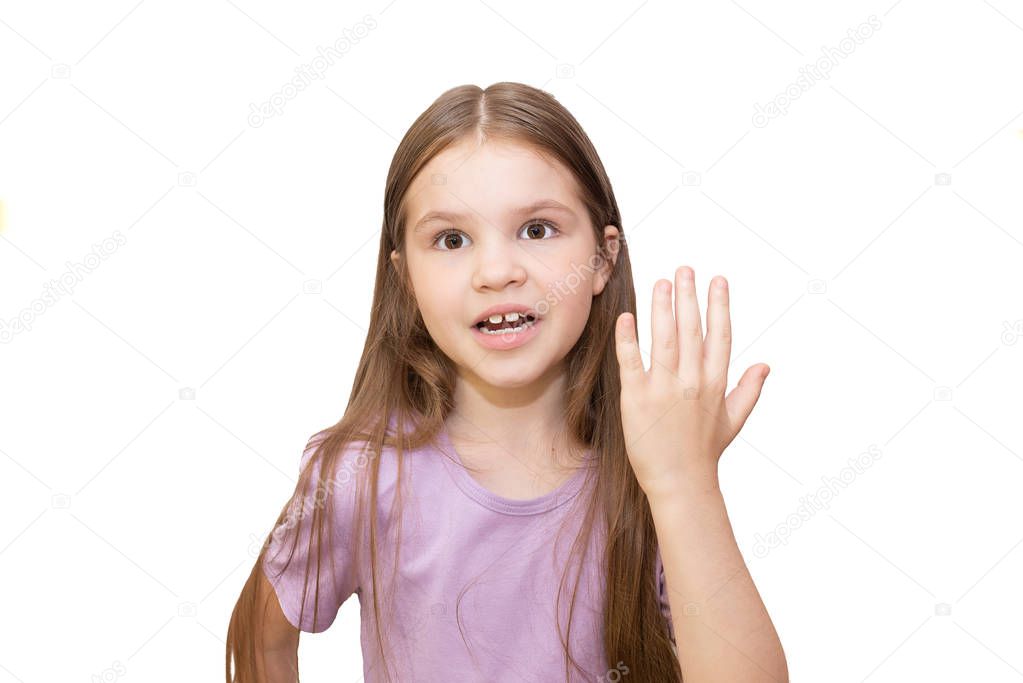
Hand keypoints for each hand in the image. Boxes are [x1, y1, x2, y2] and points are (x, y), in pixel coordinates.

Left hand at [613, 266, 769, 502]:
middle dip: (689, 297)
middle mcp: (692, 382)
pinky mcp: (637, 399)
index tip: (718, 279)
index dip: (719, 306)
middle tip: (684, 269)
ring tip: (661, 282)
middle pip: (691, 330)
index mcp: (715, 384)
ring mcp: (664, 389)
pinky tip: (626, 317)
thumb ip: (749, 390)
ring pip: (664, 339)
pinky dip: (629, 339)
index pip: (720, 335)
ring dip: (662, 308)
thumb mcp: (734, 421)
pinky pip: (632, 363)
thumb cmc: (704, 453)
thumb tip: (765, 365)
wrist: (680, 484)